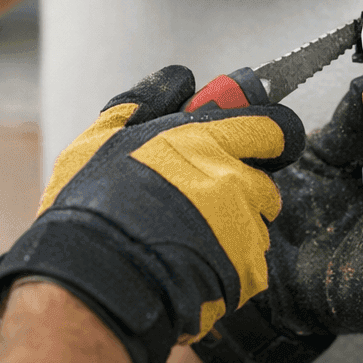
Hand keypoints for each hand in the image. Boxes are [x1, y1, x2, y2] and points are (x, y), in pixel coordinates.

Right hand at [0, 65, 306, 362]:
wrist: (92, 283)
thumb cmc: (89, 210)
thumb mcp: (101, 140)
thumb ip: (145, 102)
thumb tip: (180, 79)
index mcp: (204, 142)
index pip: (274, 128)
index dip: (265, 137)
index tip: (252, 144)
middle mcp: (233, 181)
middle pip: (264, 181)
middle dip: (241, 187)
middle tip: (199, 202)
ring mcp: (243, 229)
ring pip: (255, 224)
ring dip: (232, 228)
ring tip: (185, 241)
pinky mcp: (247, 272)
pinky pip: (249, 264)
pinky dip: (227, 267)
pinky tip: (190, 269)